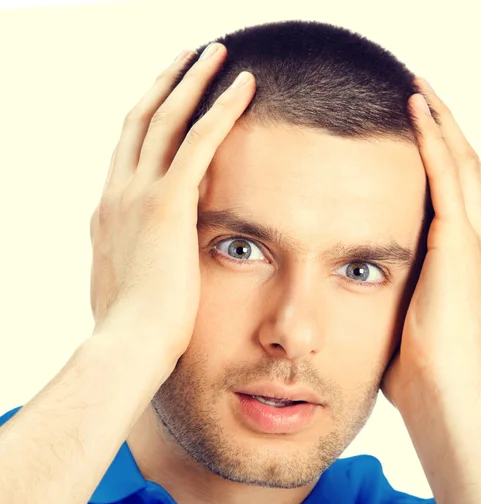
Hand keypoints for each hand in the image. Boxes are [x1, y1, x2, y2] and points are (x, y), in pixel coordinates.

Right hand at [89, 46, 254, 364]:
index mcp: (109, 212)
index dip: (149, 118)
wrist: (129, 345)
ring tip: (215, 53)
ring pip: (165, 118)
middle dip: (165, 84)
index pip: (129, 151)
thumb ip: (136, 261)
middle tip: (189, 58)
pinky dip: (221, 109)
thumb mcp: (128, 285)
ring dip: (191, 80)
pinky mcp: (167, 205)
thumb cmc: (136, 328)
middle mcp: (117, 193)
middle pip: (141, 120)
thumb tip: (148, 262)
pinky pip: (198, 141)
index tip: (168, 100)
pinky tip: (243, 85)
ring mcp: (137, 195)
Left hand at [380, 79, 480, 414]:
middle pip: (467, 168)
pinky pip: (446, 177)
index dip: (442, 158)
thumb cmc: (418, 368)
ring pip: (462, 163)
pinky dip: (433, 141)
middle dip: (446, 130)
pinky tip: (416, 112)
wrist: (442, 393)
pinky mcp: (458, 245)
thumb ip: (401, 292)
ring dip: (441, 123)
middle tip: (421, 96)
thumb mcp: (409, 318)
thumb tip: (366, 287)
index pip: (459, 194)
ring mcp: (474, 243)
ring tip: (419, 90)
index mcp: (467, 262)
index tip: (417, 132)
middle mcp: (479, 245)